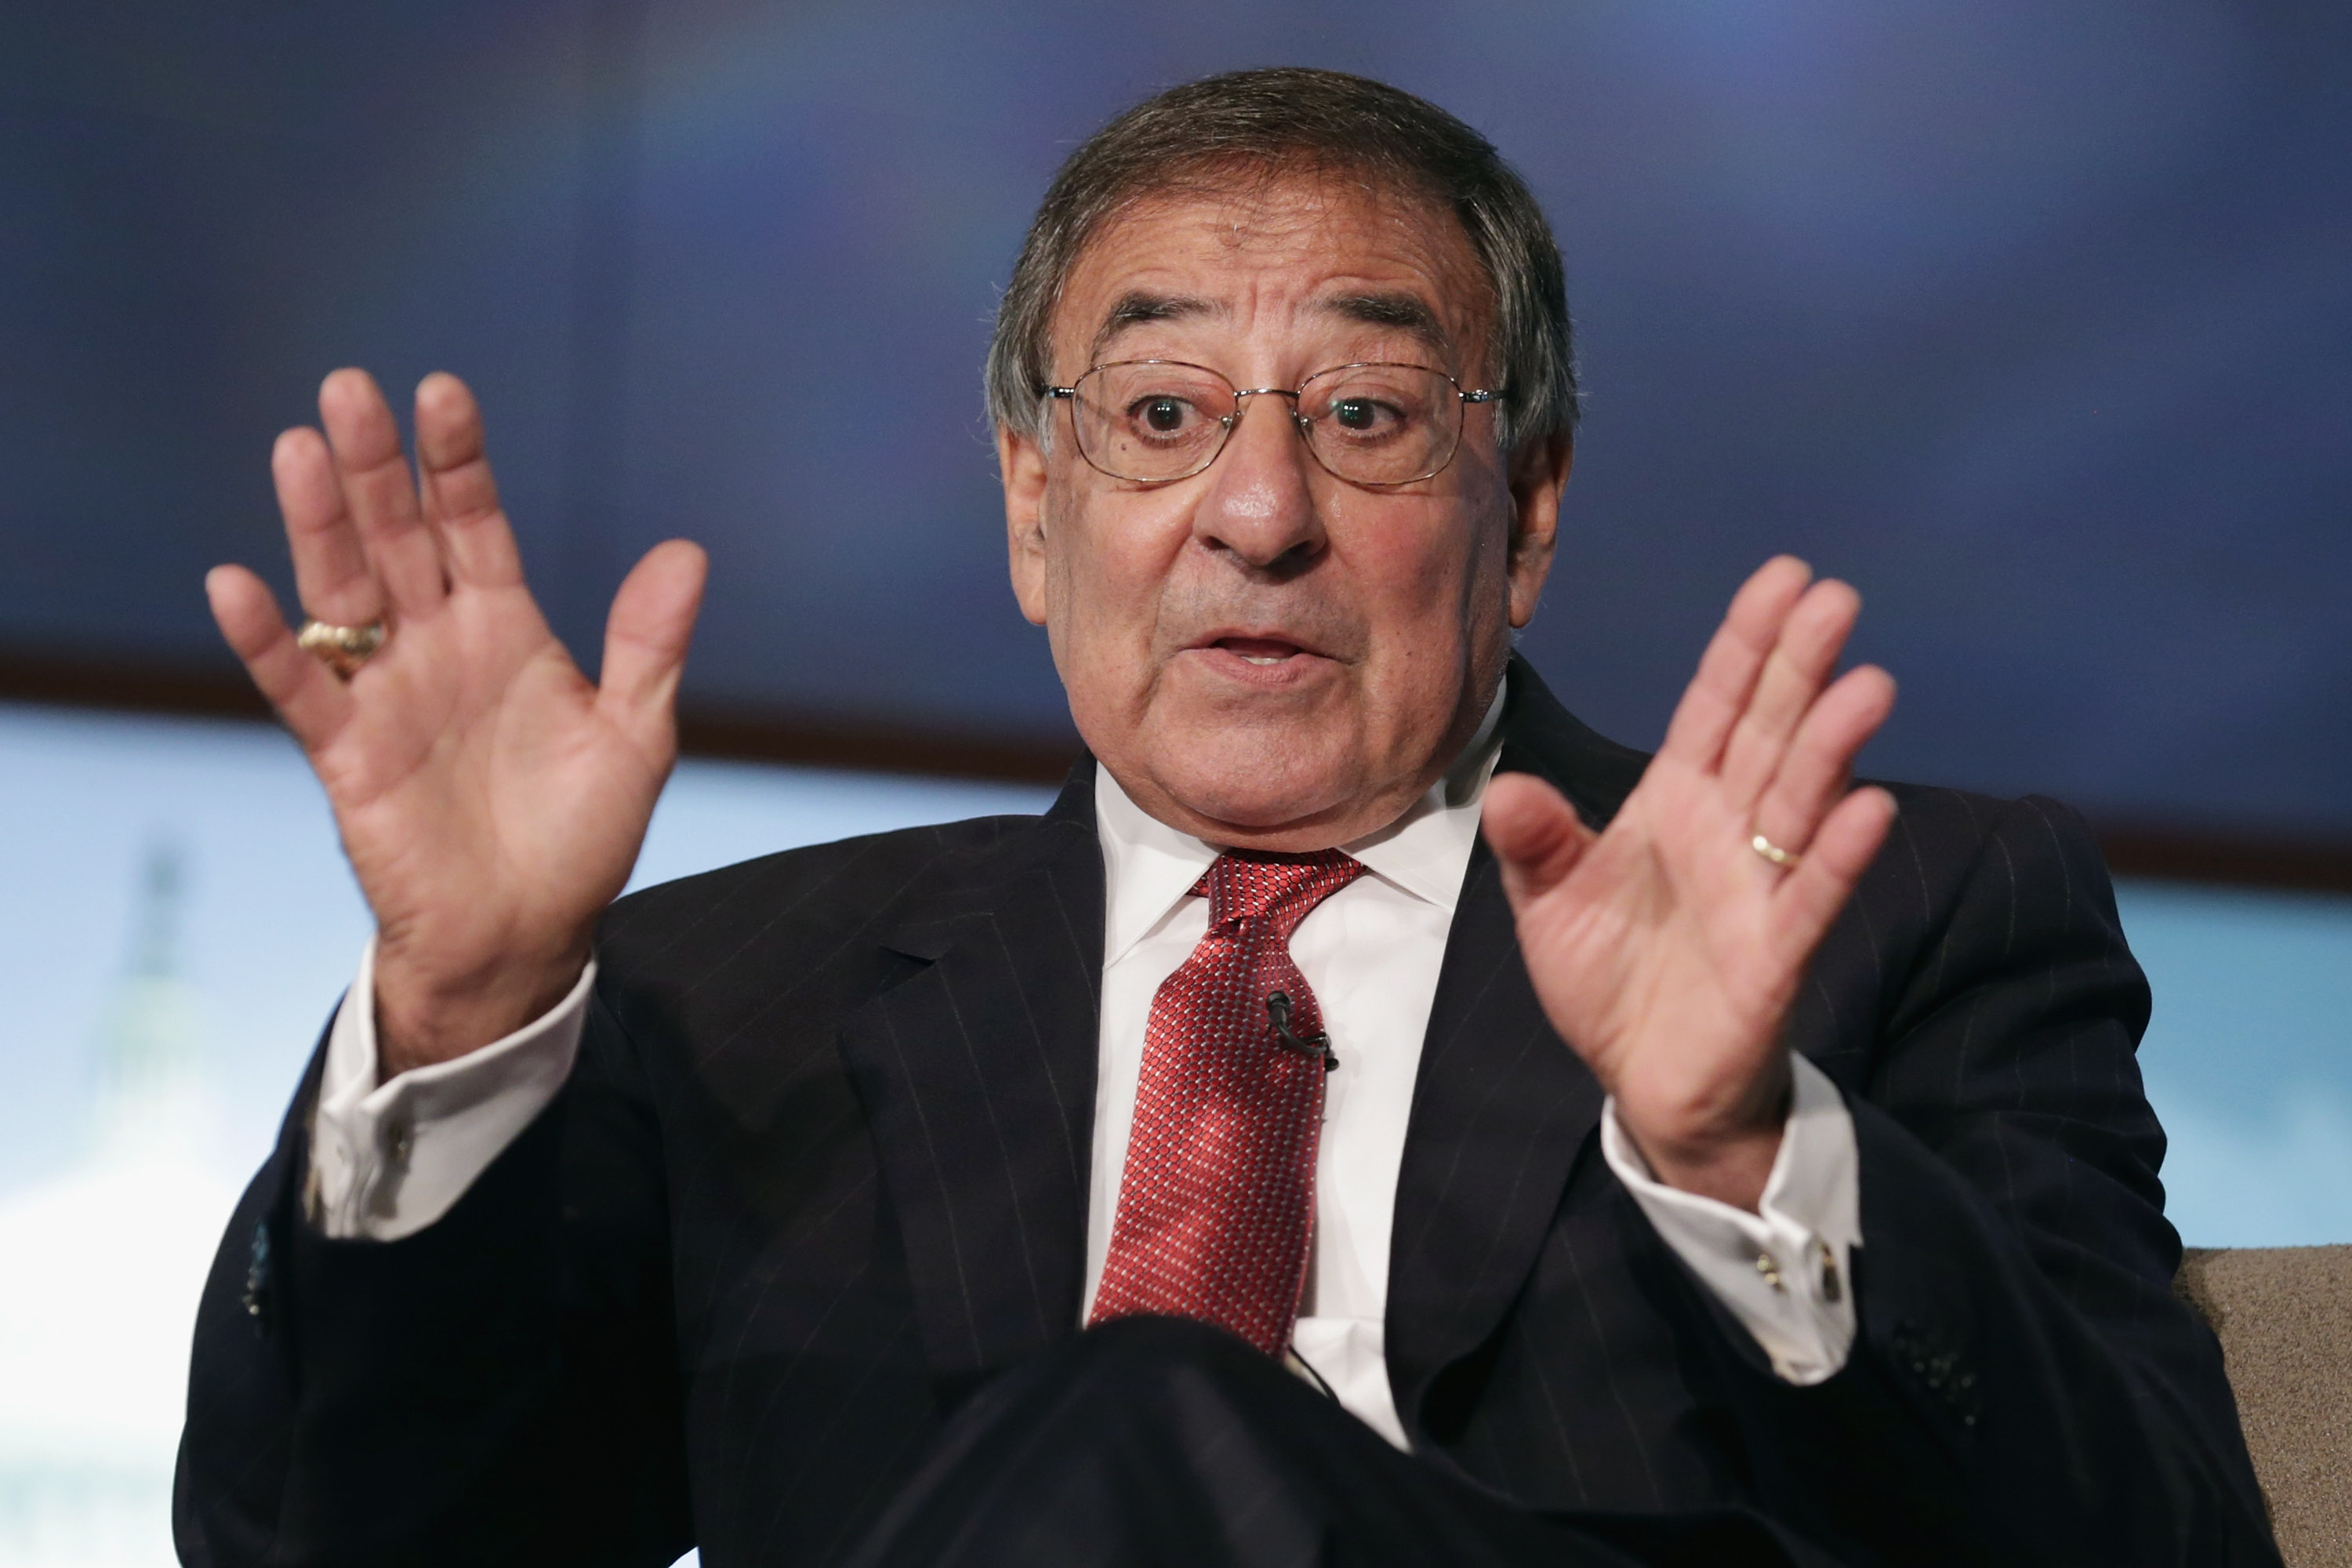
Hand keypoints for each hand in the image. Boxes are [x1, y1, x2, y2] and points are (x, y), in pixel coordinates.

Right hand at [207, 370, 705, 1072]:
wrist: (528, 937)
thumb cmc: (580, 838)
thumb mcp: (636, 737)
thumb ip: (648, 645)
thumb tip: (688, 550)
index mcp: (505, 628)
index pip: (474, 525)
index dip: (459, 463)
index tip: (443, 391)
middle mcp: (436, 646)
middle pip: (397, 538)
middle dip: (376, 466)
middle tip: (348, 388)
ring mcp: (385, 694)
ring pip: (341, 592)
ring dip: (318, 524)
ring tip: (297, 448)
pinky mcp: (347, 755)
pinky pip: (299, 689)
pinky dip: (266, 640)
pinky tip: (233, 584)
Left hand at [1481, 557, 1896, 1210]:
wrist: (1642, 1081)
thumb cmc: (1607, 978)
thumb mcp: (1548, 903)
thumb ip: (1535, 843)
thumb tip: (1507, 789)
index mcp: (1675, 801)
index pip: (1716, 707)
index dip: (1747, 644)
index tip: (1784, 575)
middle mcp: (1728, 831)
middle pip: (1770, 733)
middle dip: (1801, 667)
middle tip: (1837, 598)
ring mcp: (1758, 888)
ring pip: (1801, 802)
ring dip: (1832, 746)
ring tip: (1868, 683)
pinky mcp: (1776, 955)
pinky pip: (1811, 896)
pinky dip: (1839, 854)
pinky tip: (1870, 808)